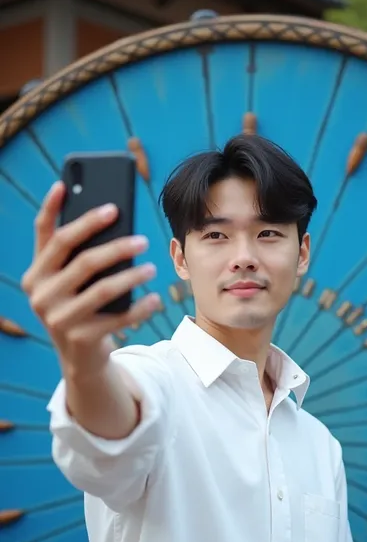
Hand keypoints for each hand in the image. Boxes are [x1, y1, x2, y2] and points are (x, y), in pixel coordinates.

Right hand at [21, 181, 159, 379]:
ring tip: (154, 268)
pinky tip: (155, 298)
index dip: (52, 207)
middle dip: (115, 245)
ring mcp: (58, 318)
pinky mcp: (80, 338)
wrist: (79, 357)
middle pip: (82, 260)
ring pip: (103, 289)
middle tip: (142, 238)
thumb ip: (78, 255)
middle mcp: (40, 294)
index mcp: (35, 273)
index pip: (44, 234)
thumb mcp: (71, 282)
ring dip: (133, 276)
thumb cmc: (80, 307)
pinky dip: (140, 308)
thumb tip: (110, 217)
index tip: (66, 183)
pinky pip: (117, 318)